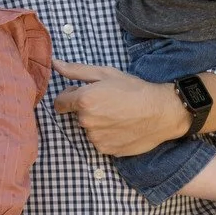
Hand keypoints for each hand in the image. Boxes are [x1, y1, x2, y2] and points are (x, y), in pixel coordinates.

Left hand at [53, 62, 188, 155]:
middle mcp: (86, 122)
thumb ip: (76, 70)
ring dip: (97, 123)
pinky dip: (107, 135)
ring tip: (118, 115)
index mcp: (84, 101)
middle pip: (76, 116)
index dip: (69, 97)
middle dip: (87, 109)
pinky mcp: (106, 150)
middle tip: (109, 102)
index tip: (81, 94)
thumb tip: (54, 64)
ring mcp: (95, 138)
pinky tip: (121, 127)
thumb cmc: (134, 89)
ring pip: (89, 129)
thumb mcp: (106, 73)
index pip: (59, 104)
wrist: (161, 112)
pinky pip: (99, 141)